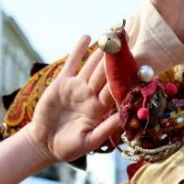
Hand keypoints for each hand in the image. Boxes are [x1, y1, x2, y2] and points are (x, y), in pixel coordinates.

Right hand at [25, 36, 120, 162]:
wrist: (45, 143)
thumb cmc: (69, 147)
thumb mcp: (89, 141)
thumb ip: (105, 128)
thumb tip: (124, 117)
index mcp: (101, 109)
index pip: (116, 89)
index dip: (126, 76)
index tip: (138, 62)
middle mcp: (92, 95)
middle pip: (106, 73)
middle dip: (116, 58)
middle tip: (129, 39)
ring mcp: (77, 87)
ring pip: (92, 66)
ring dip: (101, 51)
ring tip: (112, 35)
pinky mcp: (62, 83)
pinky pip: (72, 64)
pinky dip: (79, 50)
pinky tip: (87, 37)